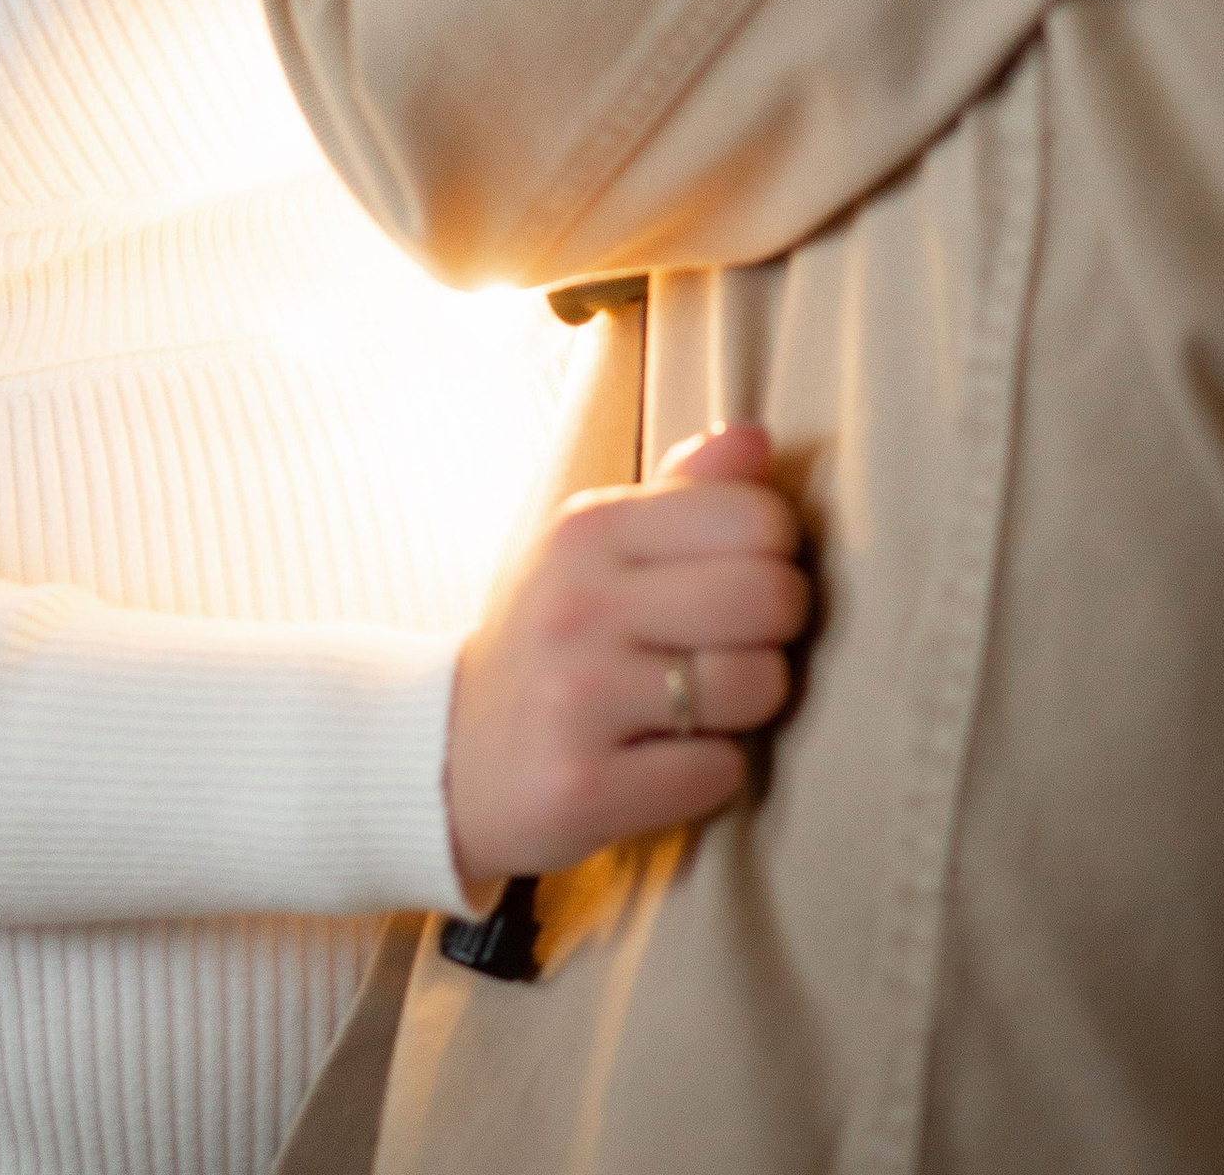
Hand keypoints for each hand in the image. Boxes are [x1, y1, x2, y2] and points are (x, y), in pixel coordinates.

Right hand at [444, 423, 808, 889]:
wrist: (448, 752)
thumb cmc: (553, 638)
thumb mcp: (597, 549)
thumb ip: (684, 492)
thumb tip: (757, 438)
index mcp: (588, 528)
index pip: (753, 516)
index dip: (773, 554)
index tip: (737, 577)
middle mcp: (579, 602)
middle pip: (769, 598)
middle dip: (774, 632)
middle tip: (733, 647)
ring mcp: (577, 696)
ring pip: (756, 687)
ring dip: (744, 708)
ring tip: (695, 704)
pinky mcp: (584, 786)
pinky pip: (720, 773)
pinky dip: (708, 772)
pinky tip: (662, 759)